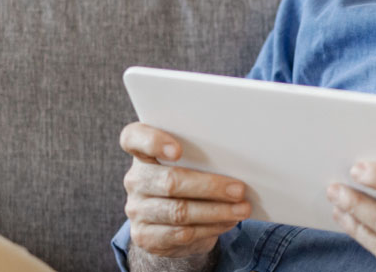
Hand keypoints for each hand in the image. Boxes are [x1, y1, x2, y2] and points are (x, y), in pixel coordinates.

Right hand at [119, 122, 252, 258]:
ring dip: (216, 211)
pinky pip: (181, 233)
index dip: (153, 142)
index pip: (133, 138)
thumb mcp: (189, 165)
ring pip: (179, 211)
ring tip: (241, 209)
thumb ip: (201, 158)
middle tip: (239, 189)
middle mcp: (134, 180)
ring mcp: (137, 210)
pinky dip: (210, 228)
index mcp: (141, 153)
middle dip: (209, 186)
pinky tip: (228, 222)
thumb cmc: (186, 182)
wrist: (167, 225)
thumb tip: (237, 165)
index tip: (178, 151)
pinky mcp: (145, 236)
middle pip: (169, 181)